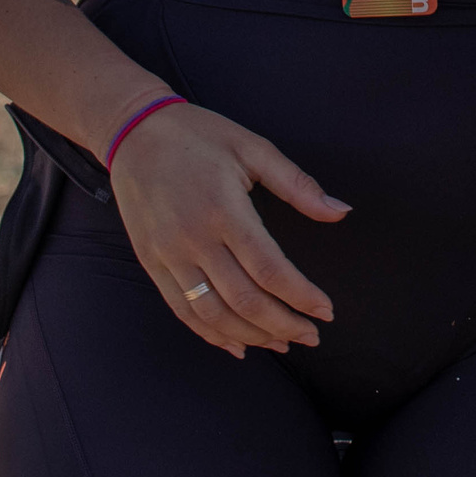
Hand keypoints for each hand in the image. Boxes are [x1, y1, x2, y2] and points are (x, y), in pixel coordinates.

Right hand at [106, 102, 349, 358]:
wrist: (134, 131)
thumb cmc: (199, 135)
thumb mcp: (252, 147)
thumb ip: (298, 185)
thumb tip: (341, 211)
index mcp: (224, 209)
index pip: (270, 269)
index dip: (301, 297)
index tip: (326, 311)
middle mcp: (194, 239)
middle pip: (245, 300)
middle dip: (284, 325)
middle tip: (312, 336)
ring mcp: (168, 256)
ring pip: (214, 315)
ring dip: (252, 336)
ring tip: (282, 343)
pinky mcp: (152, 263)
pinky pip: (182, 310)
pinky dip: (211, 334)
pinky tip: (236, 345)